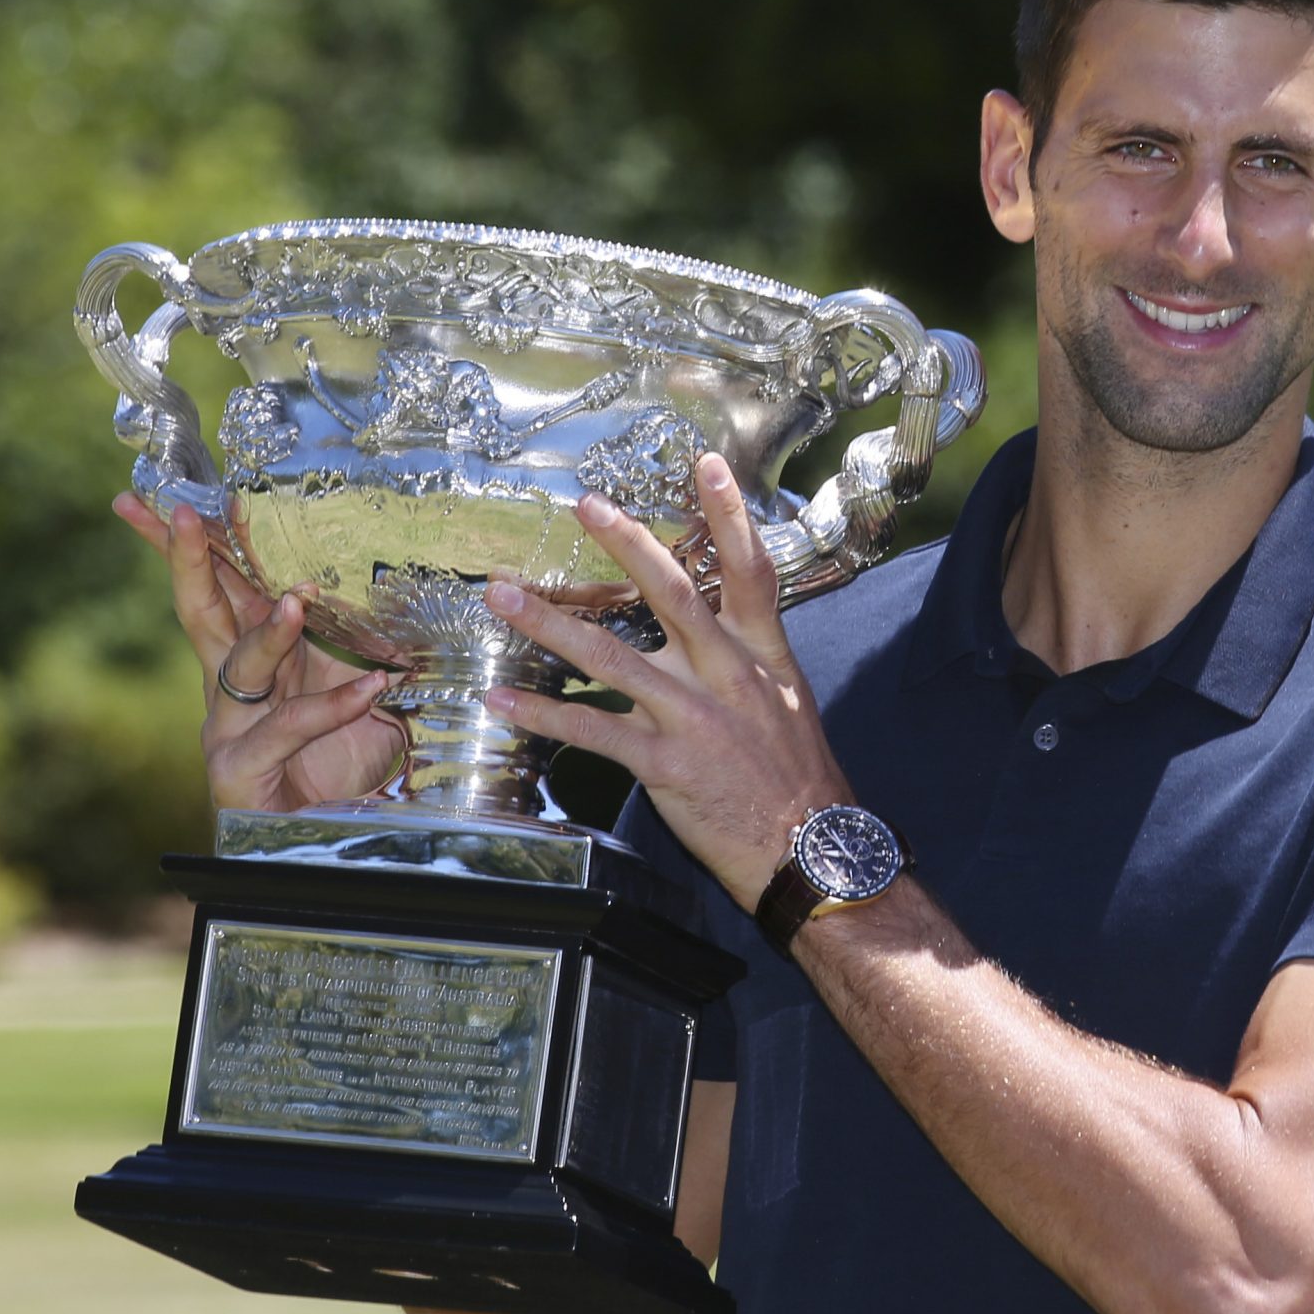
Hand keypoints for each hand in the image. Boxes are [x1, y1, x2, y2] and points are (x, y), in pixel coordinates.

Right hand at [114, 494, 403, 811]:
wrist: (333, 839)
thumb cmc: (342, 761)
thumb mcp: (357, 687)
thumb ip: (366, 645)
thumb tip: (414, 590)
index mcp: (254, 657)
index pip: (219, 587)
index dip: (194, 543)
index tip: (171, 495)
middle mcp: (231, 686)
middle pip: (201, 609)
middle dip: (187, 559)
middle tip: (179, 513)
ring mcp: (229, 727)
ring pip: (240, 665)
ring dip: (270, 631)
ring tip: (298, 602)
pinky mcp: (239, 769)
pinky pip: (287, 727)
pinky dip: (331, 707)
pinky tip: (372, 690)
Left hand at [480, 456, 848, 907]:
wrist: (812, 849)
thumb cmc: (799, 781)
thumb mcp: (789, 704)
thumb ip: (752, 661)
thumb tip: (719, 635)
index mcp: (761, 655)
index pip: (750, 571)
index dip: (729, 514)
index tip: (707, 464)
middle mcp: (725, 674)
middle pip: (672, 593)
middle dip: (626, 544)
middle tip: (584, 505)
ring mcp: (692, 716)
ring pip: (611, 655)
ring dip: (549, 623)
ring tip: (503, 595)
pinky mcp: (664, 762)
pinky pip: (591, 729)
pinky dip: (541, 714)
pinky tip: (501, 702)